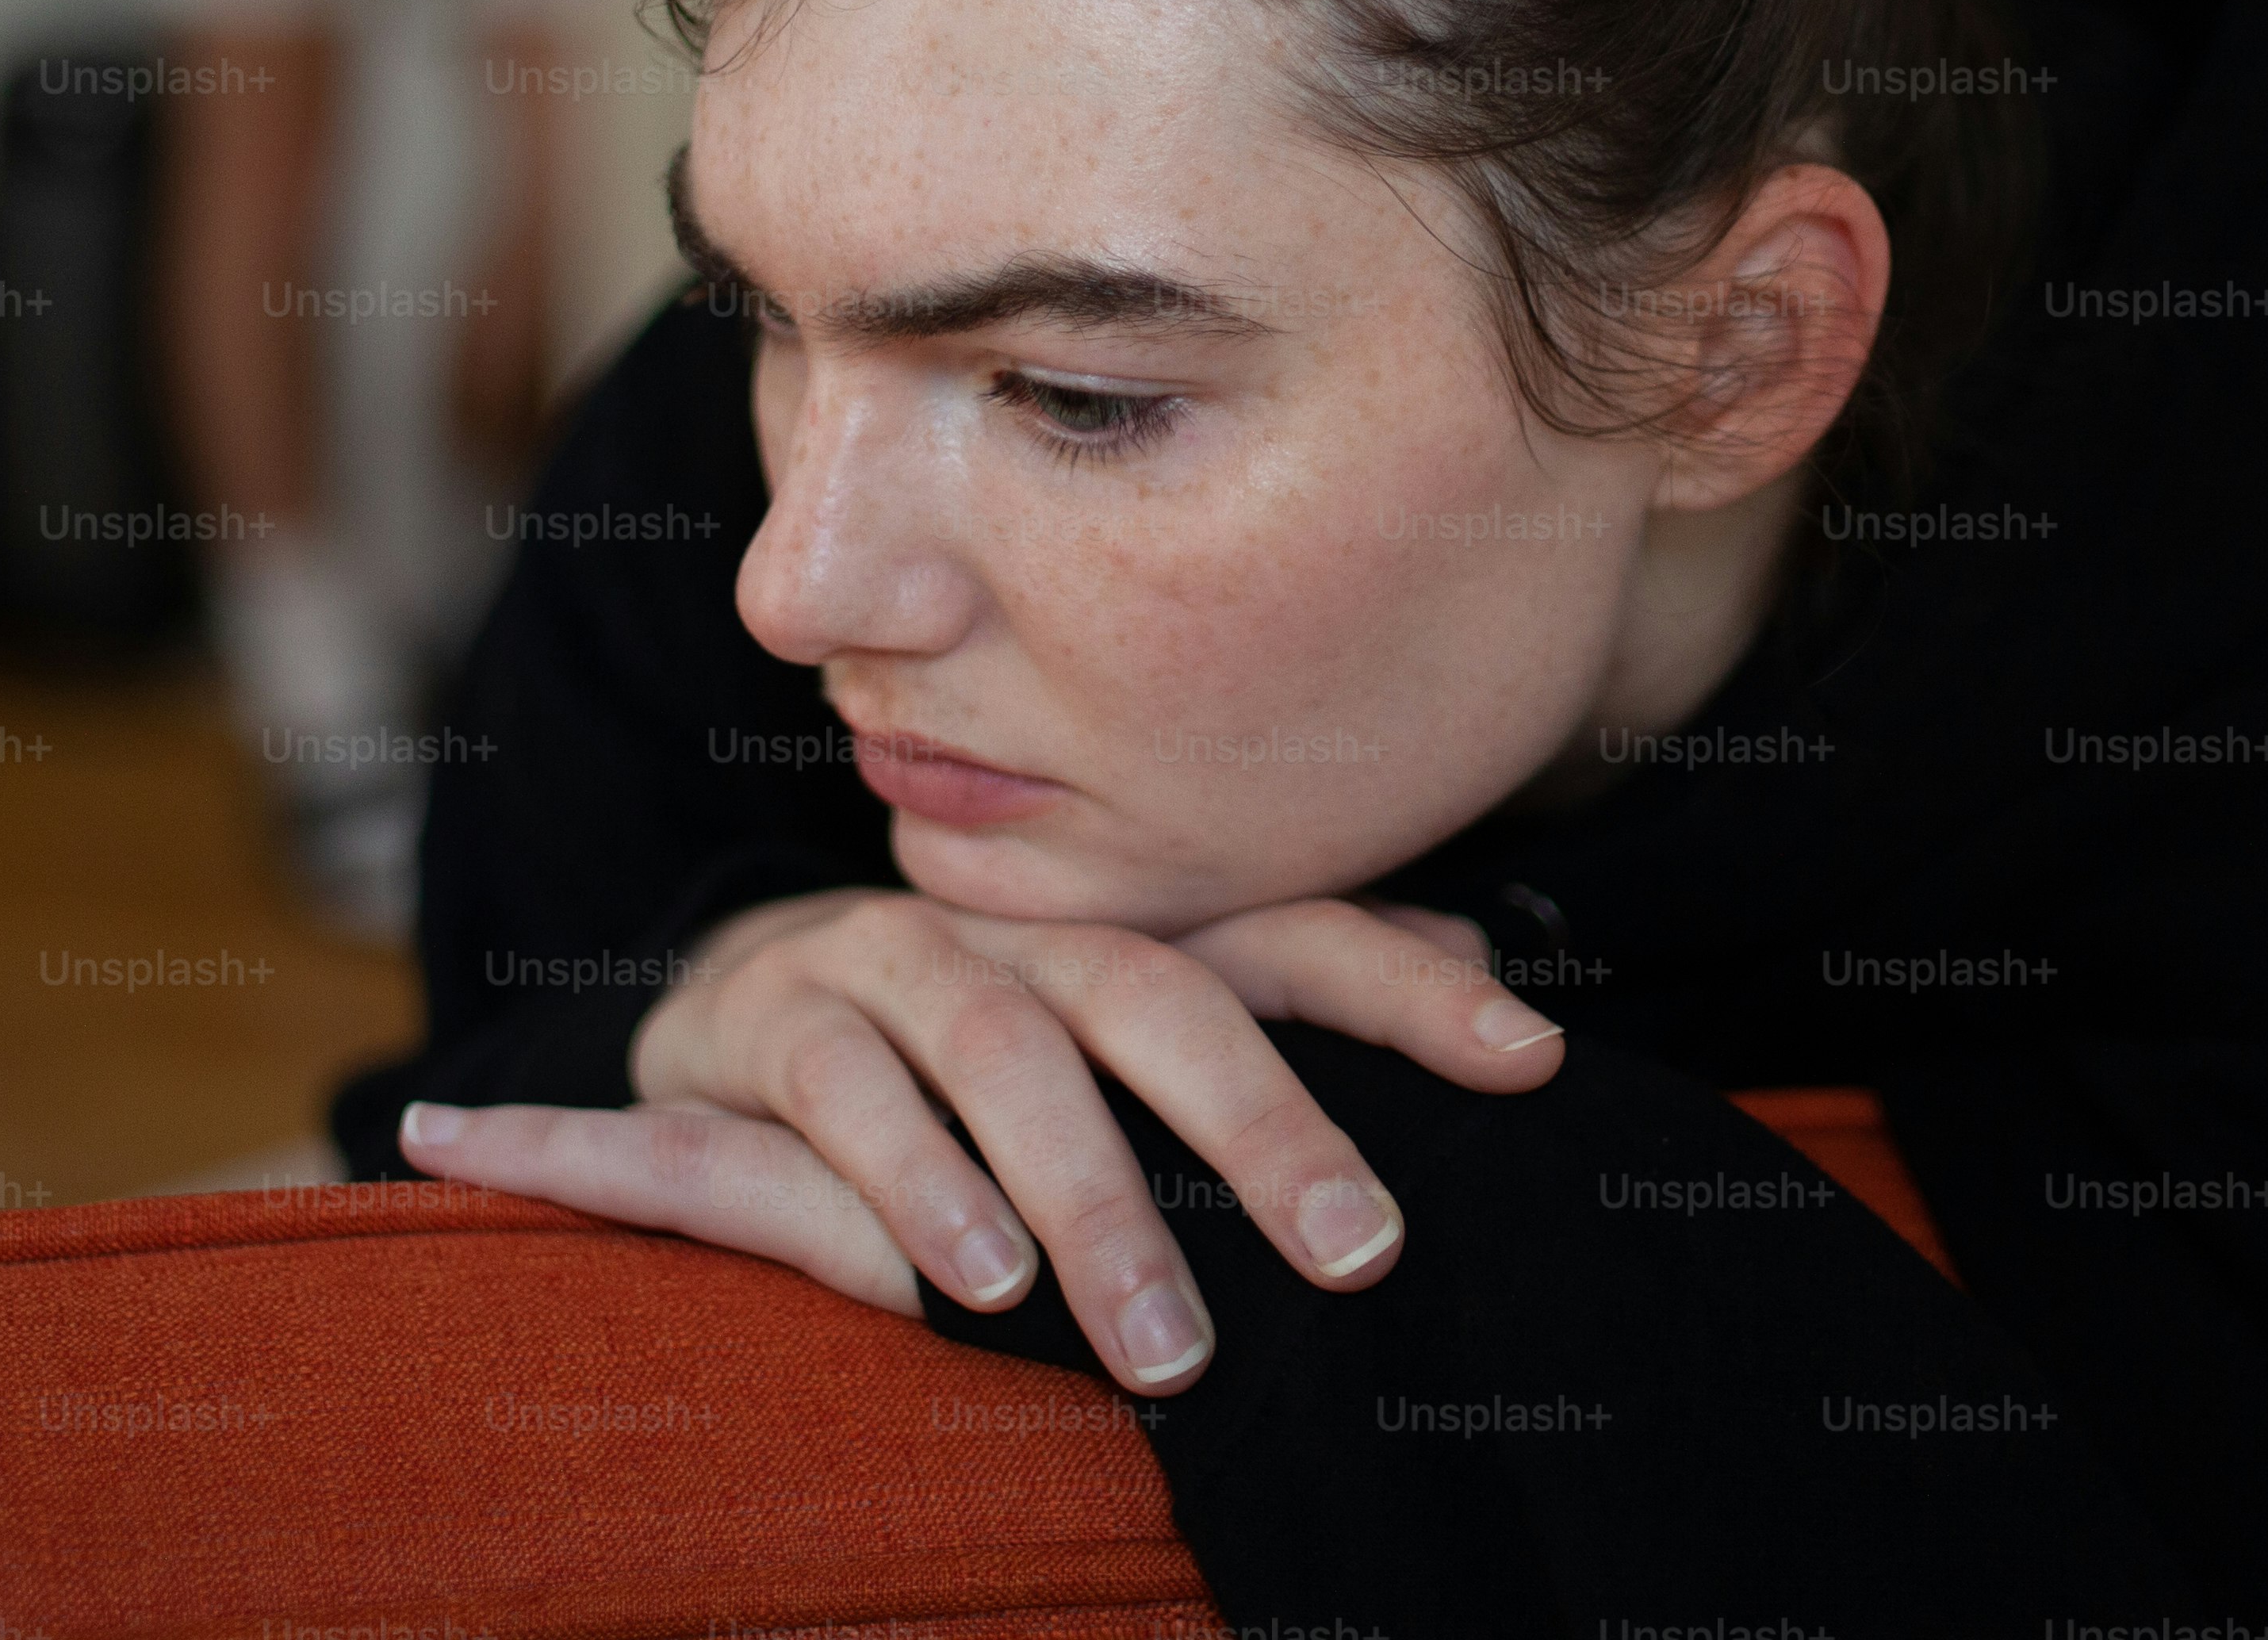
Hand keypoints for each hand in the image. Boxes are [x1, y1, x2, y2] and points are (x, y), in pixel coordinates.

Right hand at [395, 892, 1565, 1393]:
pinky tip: (966, 1288)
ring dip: (1084, 1195)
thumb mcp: (1128, 1025)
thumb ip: (1297, 1004)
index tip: (1532, 1056)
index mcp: (1117, 927)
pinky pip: (843, 1097)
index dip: (1406, 987)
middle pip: (1156, 995)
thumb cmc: (973, 1039)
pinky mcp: (769, 1021)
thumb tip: (1497, 980)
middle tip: (1361, 1256)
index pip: (1282, 936)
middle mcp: (1017, 925)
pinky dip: (904, 1188)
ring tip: (1162, 1341)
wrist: (735, 1014)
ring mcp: (889, 956)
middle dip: (1263, 1124)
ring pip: (1000, 1049)